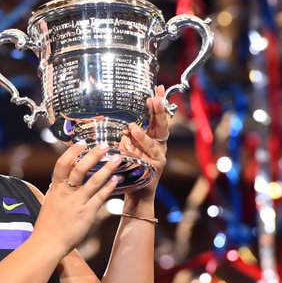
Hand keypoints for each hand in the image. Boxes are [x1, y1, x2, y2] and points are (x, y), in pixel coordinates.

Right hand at [34, 141, 120, 254]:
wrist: (47, 244)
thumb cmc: (47, 225)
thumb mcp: (48, 202)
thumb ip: (56, 190)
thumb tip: (58, 180)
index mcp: (55, 188)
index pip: (62, 164)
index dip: (72, 151)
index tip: (82, 142)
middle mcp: (66, 192)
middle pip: (80, 168)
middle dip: (93, 155)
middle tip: (105, 145)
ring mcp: (77, 203)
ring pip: (94, 180)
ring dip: (107, 168)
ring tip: (117, 158)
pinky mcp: (87, 213)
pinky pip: (100, 197)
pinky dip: (109, 187)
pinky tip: (117, 179)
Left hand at [120, 85, 168, 199]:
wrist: (137, 193)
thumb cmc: (131, 167)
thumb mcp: (129, 145)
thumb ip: (128, 133)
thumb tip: (119, 118)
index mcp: (155, 137)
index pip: (159, 116)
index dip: (160, 103)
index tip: (159, 89)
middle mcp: (160, 146)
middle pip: (162, 127)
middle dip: (159, 113)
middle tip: (154, 100)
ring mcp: (159, 158)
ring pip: (152, 145)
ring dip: (142, 137)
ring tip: (132, 129)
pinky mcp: (154, 170)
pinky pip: (145, 160)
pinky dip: (135, 154)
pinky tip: (126, 148)